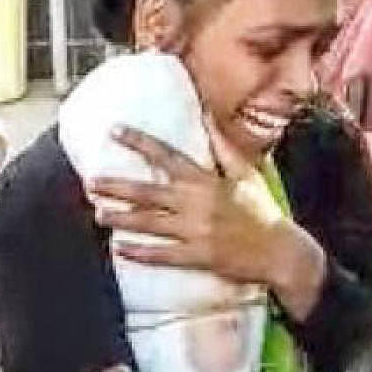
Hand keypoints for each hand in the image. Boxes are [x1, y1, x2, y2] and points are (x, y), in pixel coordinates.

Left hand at [89, 123, 326, 320]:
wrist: (281, 251)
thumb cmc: (263, 210)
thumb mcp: (247, 173)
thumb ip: (224, 146)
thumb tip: (208, 115)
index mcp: (206, 181)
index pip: (166, 155)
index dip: (139, 142)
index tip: (114, 130)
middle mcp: (196, 203)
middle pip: (147, 192)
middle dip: (116, 186)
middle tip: (90, 182)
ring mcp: (196, 231)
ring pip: (149, 223)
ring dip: (121, 218)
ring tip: (98, 214)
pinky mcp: (198, 256)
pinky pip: (162, 255)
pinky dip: (139, 252)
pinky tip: (119, 248)